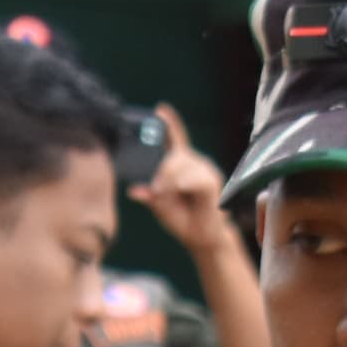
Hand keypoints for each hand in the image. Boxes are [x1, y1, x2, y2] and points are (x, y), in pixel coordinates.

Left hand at [126, 104, 231, 254]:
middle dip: (161, 172)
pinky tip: (180, 188)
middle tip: (156, 190)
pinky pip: (195, 178)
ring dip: (170, 180)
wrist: (201, 237)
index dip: (169, 123)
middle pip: (174, 156)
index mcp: (181, 165)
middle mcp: (194, 163)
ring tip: (164, 194)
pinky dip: (184, 183)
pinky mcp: (212, 181)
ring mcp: (205, 170)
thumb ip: (150, 195)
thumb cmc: (182, 218)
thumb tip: (134, 190)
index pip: (175, 139)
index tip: (160, 109)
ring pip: (182, 166)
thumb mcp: (160, 206)